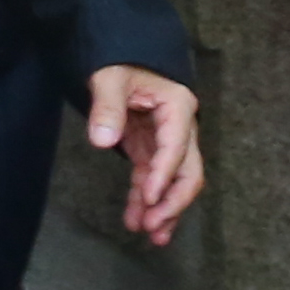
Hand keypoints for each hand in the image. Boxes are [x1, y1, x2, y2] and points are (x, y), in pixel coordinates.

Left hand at [85, 69, 205, 242]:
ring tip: (151, 237)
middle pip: (187, 171)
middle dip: (173, 202)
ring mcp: (165, 139)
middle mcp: (179, 126)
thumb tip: (102, 141)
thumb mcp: (110, 76)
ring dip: (162, 209)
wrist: (118, 53)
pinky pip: (150, 178)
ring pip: (171, 181)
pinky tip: (136, 220)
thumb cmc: (118, 59)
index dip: (164, 175)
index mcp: (177, 106)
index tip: (150, 200)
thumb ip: (107, 107)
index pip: (176, 147)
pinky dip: (144, 199)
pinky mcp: (148, 147)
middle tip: (154, 228)